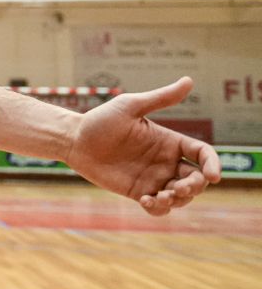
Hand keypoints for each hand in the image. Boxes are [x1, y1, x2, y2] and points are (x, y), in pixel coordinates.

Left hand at [65, 77, 220, 215]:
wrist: (74, 140)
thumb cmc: (100, 120)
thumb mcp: (131, 106)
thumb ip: (160, 98)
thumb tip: (190, 80)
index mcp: (170, 142)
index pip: (203, 154)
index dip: (214, 165)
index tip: (214, 176)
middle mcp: (166, 161)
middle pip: (197, 180)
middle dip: (196, 187)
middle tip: (178, 187)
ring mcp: (152, 178)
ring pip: (181, 197)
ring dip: (179, 200)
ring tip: (161, 195)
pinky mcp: (137, 192)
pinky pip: (158, 207)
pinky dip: (160, 208)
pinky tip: (146, 200)